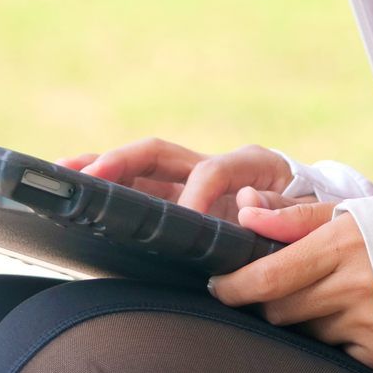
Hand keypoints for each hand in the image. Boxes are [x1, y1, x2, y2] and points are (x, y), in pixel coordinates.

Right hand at [55, 137, 312, 223]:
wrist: (310, 214)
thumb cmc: (306, 216)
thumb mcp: (305, 212)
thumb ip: (280, 209)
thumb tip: (246, 205)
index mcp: (248, 164)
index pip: (211, 171)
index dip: (197, 194)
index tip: (185, 218)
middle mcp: (211, 164)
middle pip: (157, 153)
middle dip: (121, 162)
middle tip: (88, 177)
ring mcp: (190, 181)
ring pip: (139, 167)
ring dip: (101, 167)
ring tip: (62, 174)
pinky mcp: (178, 200)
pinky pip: (139, 188)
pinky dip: (108, 185)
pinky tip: (77, 191)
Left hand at [207, 201, 372, 370]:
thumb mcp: (350, 212)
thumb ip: (292, 217)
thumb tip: (243, 211)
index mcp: (341, 244)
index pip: (269, 275)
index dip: (235, 285)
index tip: (218, 285)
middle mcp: (353, 286)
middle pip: (280, 309)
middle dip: (266, 302)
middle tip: (273, 287)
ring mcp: (368, 323)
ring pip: (306, 331)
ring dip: (304, 317)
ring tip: (331, 294)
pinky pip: (335, 349)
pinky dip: (334, 334)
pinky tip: (355, 314)